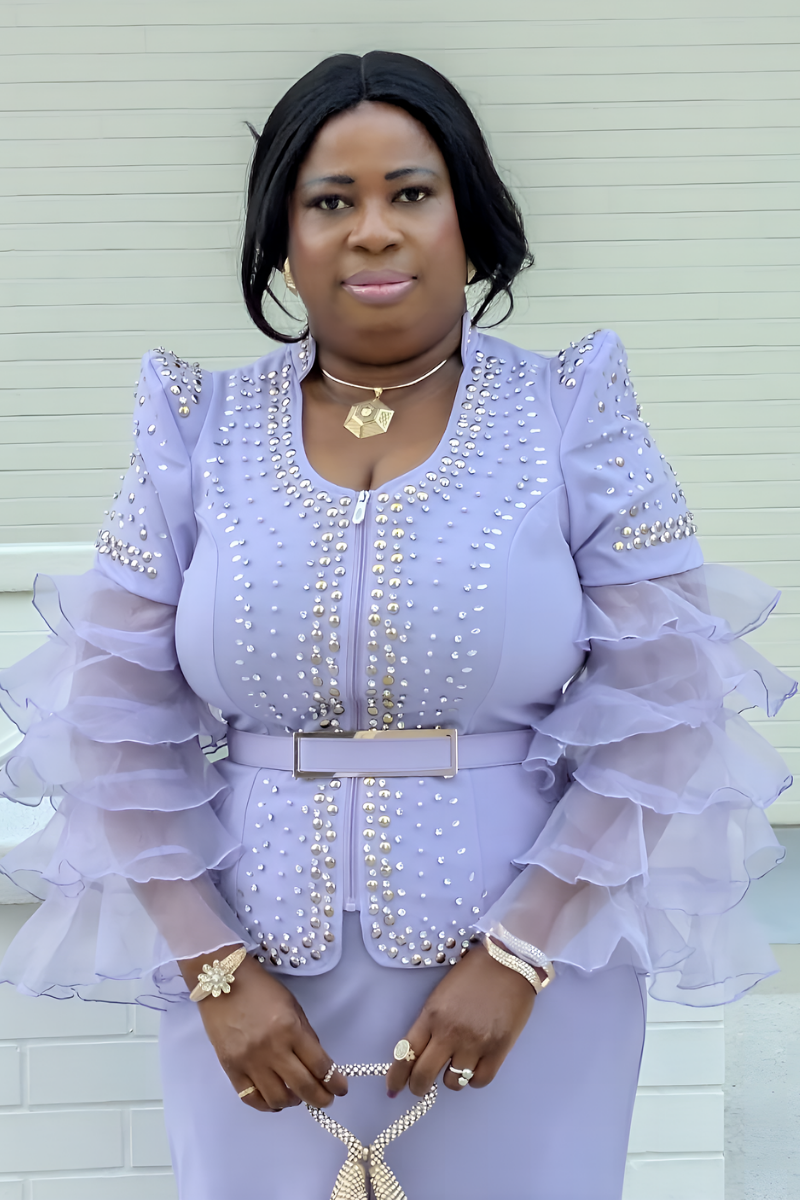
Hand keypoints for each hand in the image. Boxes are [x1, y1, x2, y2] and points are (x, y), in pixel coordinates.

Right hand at [180, 947, 347, 1112]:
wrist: (222, 983)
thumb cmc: (260, 989)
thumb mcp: (292, 1006)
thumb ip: (305, 1035)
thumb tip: (316, 1064)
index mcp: (291, 1028)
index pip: (319, 1065)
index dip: (334, 1082)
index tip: (341, 1089)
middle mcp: (272, 1048)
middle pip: (303, 1086)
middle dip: (320, 1099)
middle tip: (326, 1101)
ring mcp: (249, 1061)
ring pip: (278, 1098)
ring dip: (293, 1102)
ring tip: (297, 1096)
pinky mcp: (231, 1069)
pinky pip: (251, 1098)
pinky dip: (267, 1104)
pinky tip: (275, 1100)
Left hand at [385, 941, 534, 1097]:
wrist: (509, 961)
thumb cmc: (473, 973)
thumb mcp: (441, 995)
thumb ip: (429, 1024)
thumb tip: (419, 1054)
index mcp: (431, 1015)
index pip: (405, 1053)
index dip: (396, 1076)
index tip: (393, 1088)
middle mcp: (449, 1032)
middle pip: (424, 1076)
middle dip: (418, 1087)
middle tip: (420, 1087)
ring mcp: (475, 1043)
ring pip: (453, 1082)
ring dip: (451, 1078)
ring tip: (456, 1065)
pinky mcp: (499, 1049)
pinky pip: (480, 1081)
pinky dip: (474, 1079)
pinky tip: (475, 1067)